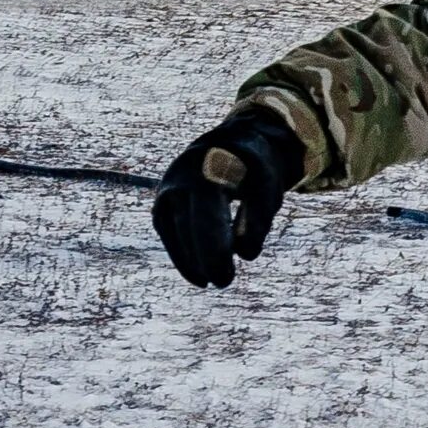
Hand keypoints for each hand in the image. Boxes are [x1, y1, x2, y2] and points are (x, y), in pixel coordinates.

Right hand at [152, 109, 305, 288]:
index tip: (240, 265)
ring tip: (211, 281)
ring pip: (174, 231)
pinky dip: (182, 256)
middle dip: (206, 256)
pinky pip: (168, 233)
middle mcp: (183, 178)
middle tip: (224, 282)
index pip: (212, 215)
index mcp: (212, 170)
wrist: (227, 146)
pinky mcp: (162, 204)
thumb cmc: (252, 172)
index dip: (220, 246)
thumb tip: (245, 253)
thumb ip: (258, 218)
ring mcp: (168, 190)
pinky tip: (198, 276)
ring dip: (192, 261)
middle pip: (189, 225)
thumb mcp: (266, 190)